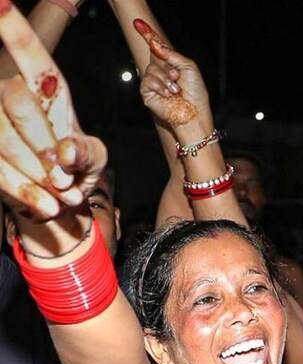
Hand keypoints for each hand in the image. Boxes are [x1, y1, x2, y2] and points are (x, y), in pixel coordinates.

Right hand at [0, 2, 105, 220]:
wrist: (60, 207)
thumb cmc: (79, 172)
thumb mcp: (96, 160)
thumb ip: (87, 153)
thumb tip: (65, 153)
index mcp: (50, 93)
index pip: (34, 57)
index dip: (16, 30)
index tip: (1, 2)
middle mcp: (15, 99)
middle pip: (18, 102)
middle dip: (43, 144)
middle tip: (66, 179)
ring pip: (4, 137)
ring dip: (34, 173)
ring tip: (63, 197)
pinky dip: (23, 190)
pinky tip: (46, 206)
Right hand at [133, 19, 211, 135]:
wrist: (193, 112)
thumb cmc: (195, 92)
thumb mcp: (188, 67)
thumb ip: (172, 54)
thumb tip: (155, 44)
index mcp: (171, 65)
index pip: (157, 48)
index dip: (148, 35)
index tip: (138, 23)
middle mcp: (161, 72)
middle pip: (154, 56)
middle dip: (167, 66)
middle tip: (177, 77)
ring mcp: (153, 82)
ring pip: (151, 68)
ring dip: (165, 78)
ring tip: (175, 89)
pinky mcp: (146, 92)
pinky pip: (147, 80)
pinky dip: (159, 86)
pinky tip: (168, 94)